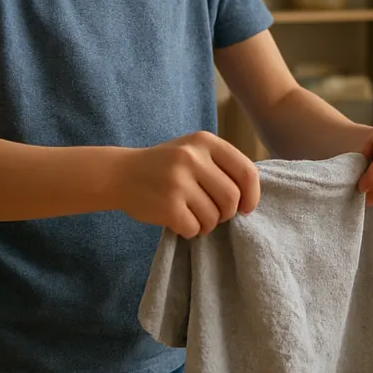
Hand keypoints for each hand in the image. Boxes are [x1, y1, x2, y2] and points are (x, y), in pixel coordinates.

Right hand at [118, 131, 259, 237]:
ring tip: (194, 216)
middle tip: (214, 214)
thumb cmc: (164, 166)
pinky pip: (195, 228)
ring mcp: (179, 181)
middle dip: (227, 213)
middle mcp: (193, 158)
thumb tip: (251, 195)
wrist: (120, 174)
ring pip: (215, 216)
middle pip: (232, 198)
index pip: (246, 171)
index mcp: (204, 141)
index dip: (252, 195)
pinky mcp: (168, 205)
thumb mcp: (193, 151)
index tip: (246, 207)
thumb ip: (221, 165)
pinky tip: (180, 221)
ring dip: (208, 224)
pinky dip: (191, 231)